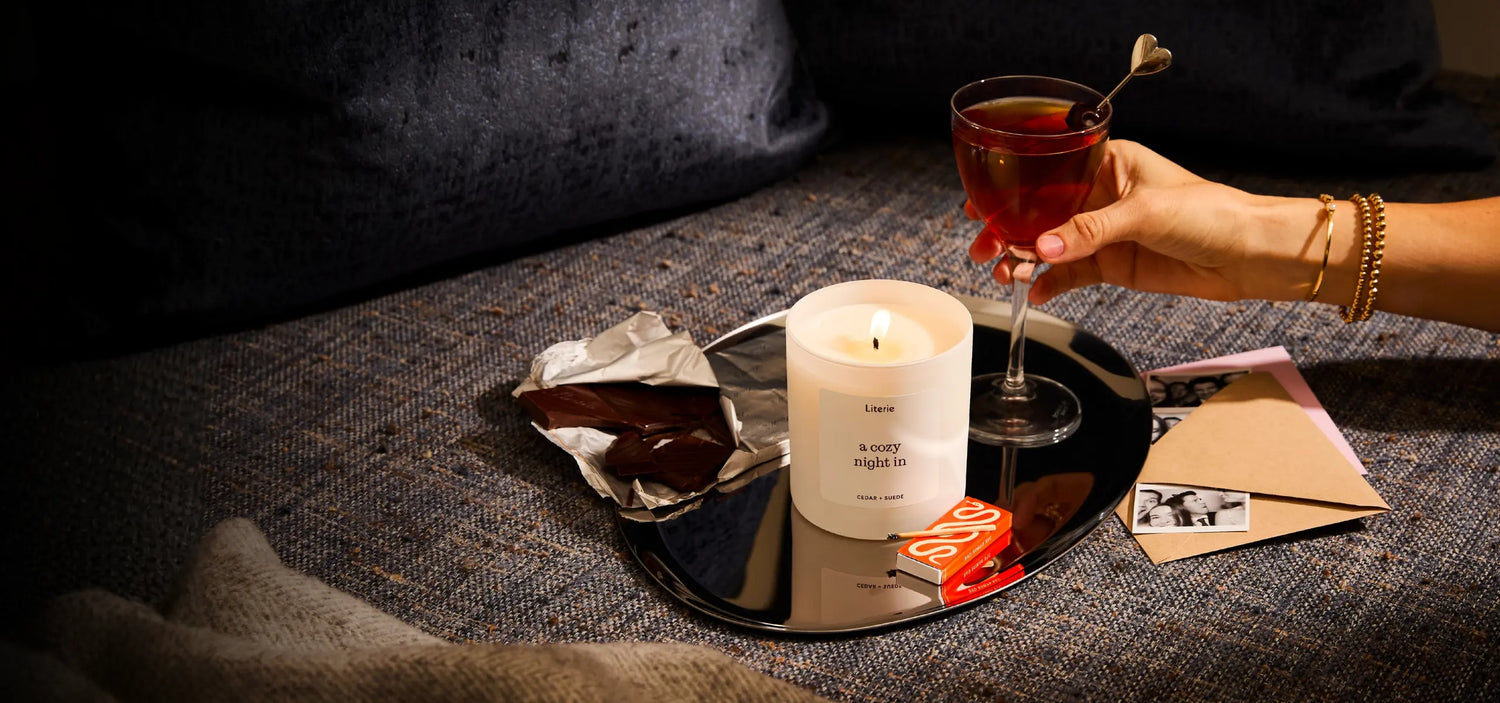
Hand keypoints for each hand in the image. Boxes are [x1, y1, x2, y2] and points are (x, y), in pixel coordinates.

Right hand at [967, 140, 1307, 304]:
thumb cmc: (1211, 213)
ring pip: (1051, 245)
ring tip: (1004, 271)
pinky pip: (1070, 274)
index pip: (1048, 171)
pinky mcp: (1113, 265)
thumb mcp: (1144, 214)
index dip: (1013, 188)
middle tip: (984, 246)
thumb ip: (1089, 231)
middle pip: (1041, 211)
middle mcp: (1101, 194)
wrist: (1248, 255)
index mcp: (1108, 162)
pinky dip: (1050, 283)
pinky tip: (1034, 290)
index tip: (982, 204)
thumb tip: (1044, 247)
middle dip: (1009, 229)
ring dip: (1024, 258)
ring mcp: (1104, 232)